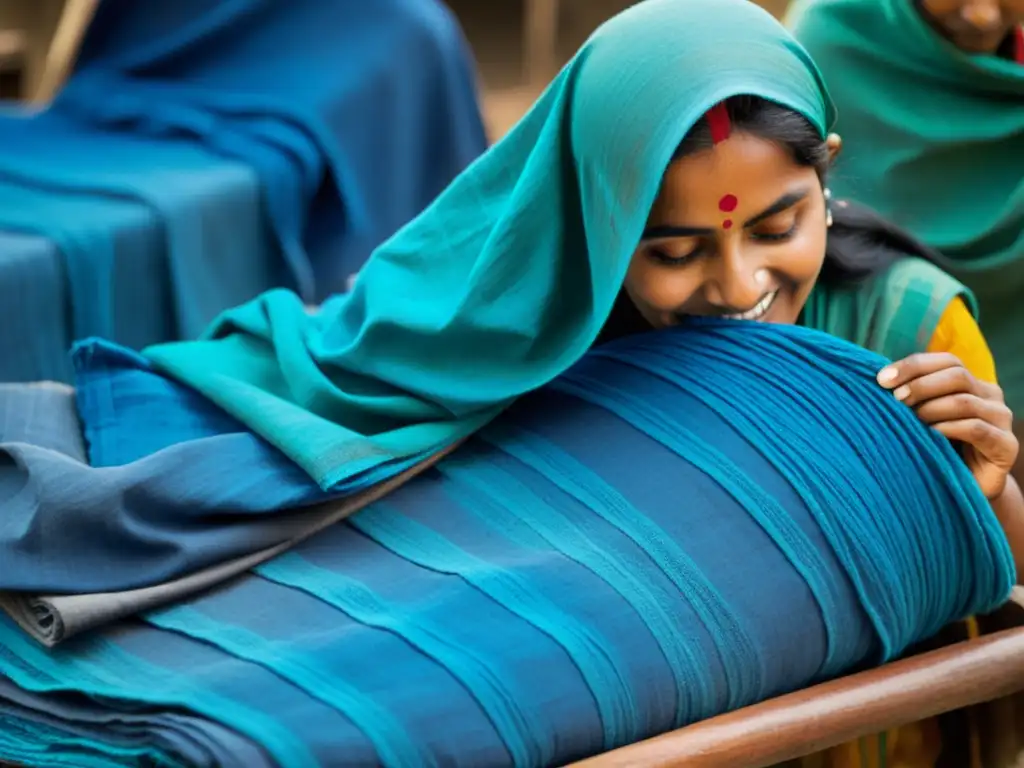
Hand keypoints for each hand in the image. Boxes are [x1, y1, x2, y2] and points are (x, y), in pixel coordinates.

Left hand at [877, 353, 1017, 498]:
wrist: (964, 489)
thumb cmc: (935, 448)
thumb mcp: (920, 418)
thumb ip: (909, 397)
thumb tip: (879, 379)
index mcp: (970, 383)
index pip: (946, 360)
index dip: (914, 365)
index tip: (882, 379)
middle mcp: (990, 395)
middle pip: (957, 374)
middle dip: (920, 384)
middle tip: (895, 399)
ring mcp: (1001, 418)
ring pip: (964, 401)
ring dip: (931, 408)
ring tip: (909, 420)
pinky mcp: (1006, 445)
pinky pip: (975, 428)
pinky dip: (947, 429)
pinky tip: (929, 435)